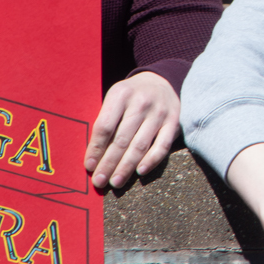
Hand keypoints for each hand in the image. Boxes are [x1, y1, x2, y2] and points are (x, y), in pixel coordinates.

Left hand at [85, 71, 179, 189]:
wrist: (160, 81)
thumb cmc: (130, 97)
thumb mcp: (114, 99)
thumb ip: (106, 121)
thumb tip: (94, 156)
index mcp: (120, 94)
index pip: (105, 126)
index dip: (96, 149)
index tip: (89, 166)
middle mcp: (140, 102)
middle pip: (121, 139)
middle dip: (108, 163)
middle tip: (99, 181)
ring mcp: (159, 113)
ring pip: (140, 145)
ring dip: (126, 167)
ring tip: (115, 182)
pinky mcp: (173, 122)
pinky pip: (162, 146)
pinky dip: (151, 161)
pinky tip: (139, 172)